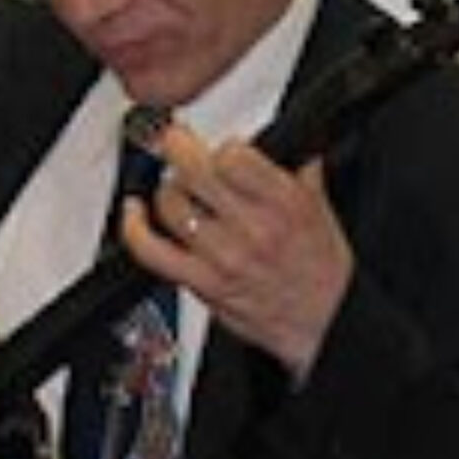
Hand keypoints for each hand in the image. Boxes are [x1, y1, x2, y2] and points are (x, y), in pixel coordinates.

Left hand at [121, 121, 353, 378]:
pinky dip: (133, 227)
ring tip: (178, 189)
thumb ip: (298, 166)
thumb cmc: (321, 267)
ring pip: (169, 205)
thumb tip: (283, 137)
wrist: (324, 322)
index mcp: (283, 202)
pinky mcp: (200, 283)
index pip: (233, 156)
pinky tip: (134, 211)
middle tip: (180, 145)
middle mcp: (251, 229)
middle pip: (193, 173)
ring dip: (167, 189)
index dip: (221, 146)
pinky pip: (150, 252)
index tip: (221, 149)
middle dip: (180, 149)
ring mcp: (222, 258)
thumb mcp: (321, 206)